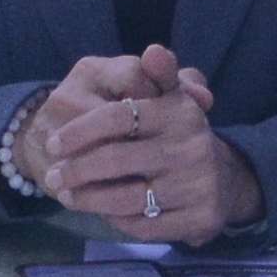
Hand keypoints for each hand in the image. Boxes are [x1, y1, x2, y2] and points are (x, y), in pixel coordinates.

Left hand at [26, 49, 259, 239]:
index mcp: (180, 112)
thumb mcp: (171, 98)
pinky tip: (103, 213)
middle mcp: (192, 147)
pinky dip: (116, 220)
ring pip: (125, 198)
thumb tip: (154, 52)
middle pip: (115, 160)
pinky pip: (143, 225)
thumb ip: (157, 74)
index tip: (54, 144)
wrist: (223, 180)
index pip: (118, 116)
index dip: (80, 131)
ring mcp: (198, 185)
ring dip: (88, 199)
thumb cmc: (179, 134)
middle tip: (53, 177)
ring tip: (67, 196)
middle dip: (76, 170)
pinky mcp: (199, 220)